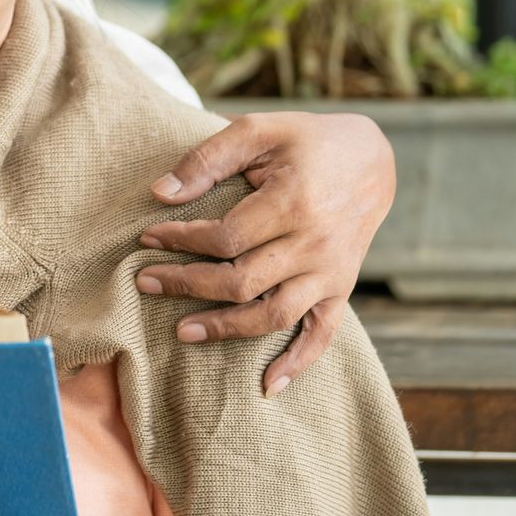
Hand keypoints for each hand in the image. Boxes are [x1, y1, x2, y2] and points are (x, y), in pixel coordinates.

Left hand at [132, 111, 394, 394]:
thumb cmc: (305, 140)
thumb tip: (160, 193)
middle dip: (186, 285)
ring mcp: (332, 273)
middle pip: (242, 282)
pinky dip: (297, 363)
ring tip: (181, 332)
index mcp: (293, 203)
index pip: (225, 238)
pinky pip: (323, 336)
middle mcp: (315, 245)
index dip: (181, 241)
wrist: (372, 159)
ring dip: (225, 328)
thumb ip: (207, 159)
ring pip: (274, 316)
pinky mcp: (342, 290)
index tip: (147, 239)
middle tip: (144, 283)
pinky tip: (267, 385)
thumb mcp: (257, 130)